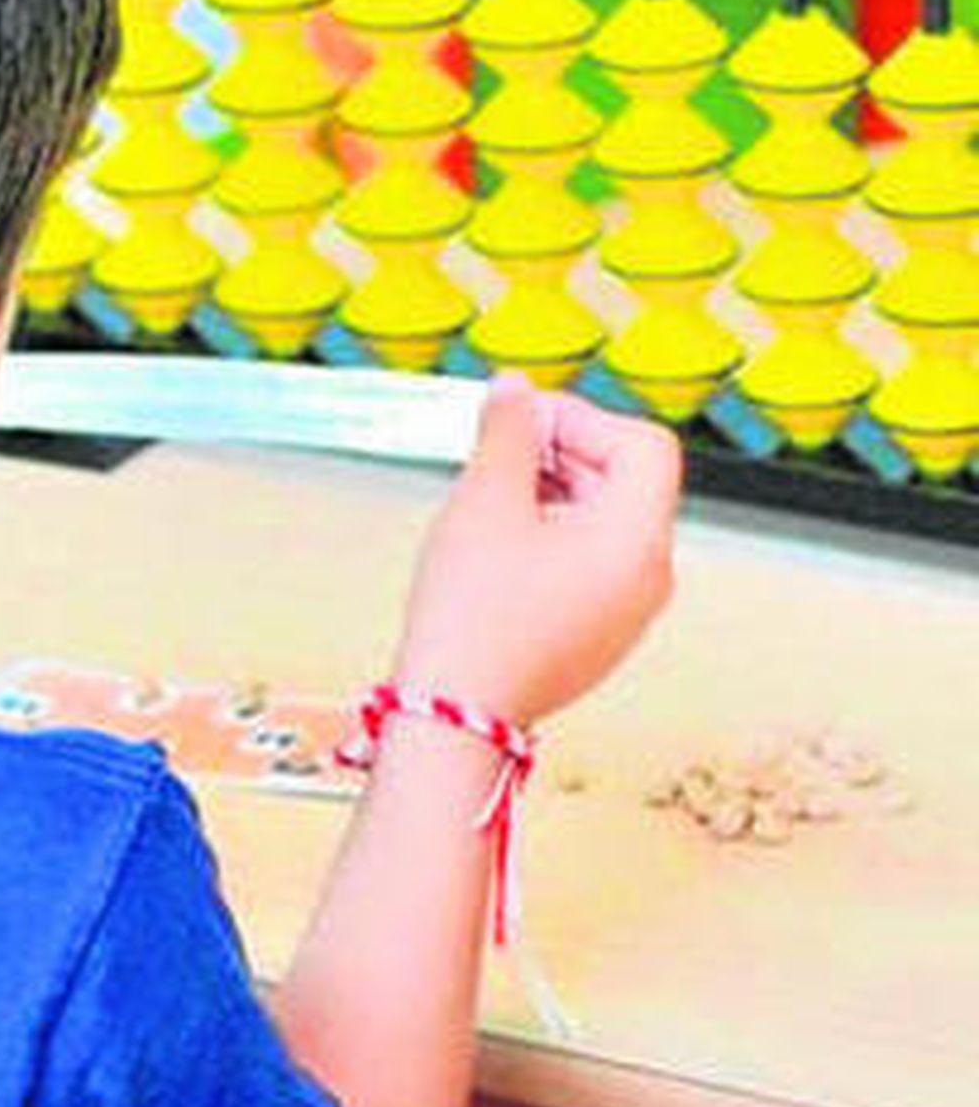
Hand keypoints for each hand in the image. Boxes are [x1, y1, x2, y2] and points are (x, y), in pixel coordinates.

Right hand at [393, 373, 681, 724]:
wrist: (457, 714)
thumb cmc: (475, 618)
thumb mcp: (486, 499)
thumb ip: (508, 431)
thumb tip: (516, 392)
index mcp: (638, 540)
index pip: (643, 444)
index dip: (583, 419)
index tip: (525, 421)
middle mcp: (649, 576)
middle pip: (627, 479)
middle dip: (563, 452)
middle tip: (500, 451)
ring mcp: (627, 610)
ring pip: (606, 519)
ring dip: (553, 490)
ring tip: (491, 498)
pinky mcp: (598, 632)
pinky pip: (591, 561)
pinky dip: (551, 534)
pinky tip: (498, 542)